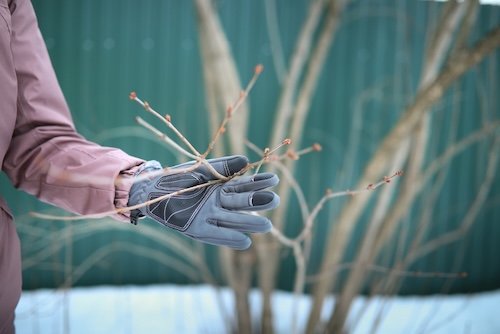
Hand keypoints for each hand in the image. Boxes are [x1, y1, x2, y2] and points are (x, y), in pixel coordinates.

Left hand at [128, 155, 278, 249]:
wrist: (150, 188)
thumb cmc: (177, 177)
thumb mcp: (203, 169)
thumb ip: (224, 166)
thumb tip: (247, 162)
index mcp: (221, 187)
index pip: (244, 185)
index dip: (259, 183)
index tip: (274, 180)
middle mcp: (218, 203)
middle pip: (242, 203)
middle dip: (258, 202)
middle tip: (275, 201)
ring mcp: (208, 216)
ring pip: (233, 220)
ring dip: (249, 223)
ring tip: (267, 226)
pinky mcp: (196, 228)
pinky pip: (215, 235)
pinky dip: (229, 238)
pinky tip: (245, 242)